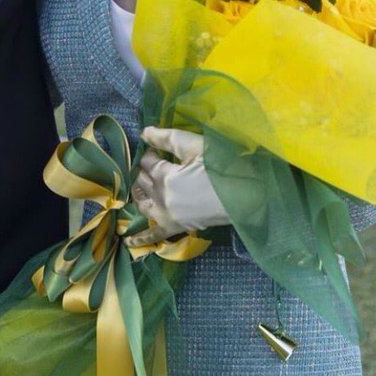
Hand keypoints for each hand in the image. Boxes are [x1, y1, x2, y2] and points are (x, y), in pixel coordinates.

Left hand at [125, 127, 229, 247]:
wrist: (247, 192)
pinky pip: (154, 236)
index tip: (159, 152)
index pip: (146, 162)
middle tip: (156, 165)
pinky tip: (128, 242)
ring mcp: (167, 216)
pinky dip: (141, 239)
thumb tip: (144, 132)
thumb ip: (166, 138)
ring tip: (142, 188)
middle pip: (142, 182)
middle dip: (145, 171)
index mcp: (164, 176)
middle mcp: (161, 198)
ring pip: (142, 205)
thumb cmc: (223, 164)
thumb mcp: (195, 146)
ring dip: (139, 195)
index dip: (150, 154)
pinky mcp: (176, 228)